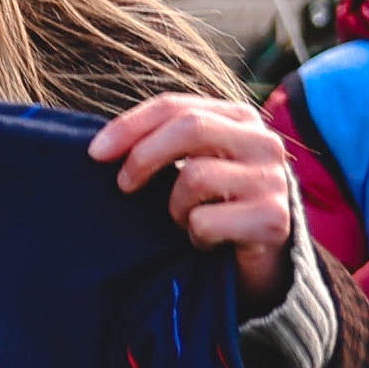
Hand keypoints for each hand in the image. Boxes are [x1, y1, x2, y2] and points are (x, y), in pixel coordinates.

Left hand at [92, 90, 297, 304]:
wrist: (265, 261)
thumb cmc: (217, 207)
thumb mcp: (194, 164)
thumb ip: (164, 142)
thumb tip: (101, 148)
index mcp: (240, 118)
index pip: (176, 106)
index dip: (130, 126)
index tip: (95, 153)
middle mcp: (263, 141)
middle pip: (189, 129)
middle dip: (144, 156)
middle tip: (124, 186)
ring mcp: (272, 179)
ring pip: (195, 177)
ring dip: (176, 209)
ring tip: (187, 221)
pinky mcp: (273, 219)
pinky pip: (206, 221)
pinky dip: (196, 236)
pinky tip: (208, 242)